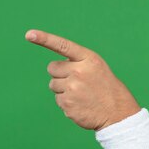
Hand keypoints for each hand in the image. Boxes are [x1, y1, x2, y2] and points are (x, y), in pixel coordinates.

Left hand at [26, 29, 140, 129]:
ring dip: (63, 89)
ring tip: (82, 95)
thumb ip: (78, 64)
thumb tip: (54, 69)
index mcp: (88, 59)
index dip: (45, 39)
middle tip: (77, 82)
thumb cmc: (107, 89)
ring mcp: (72, 88)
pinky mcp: (67, 104)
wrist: (118, 114)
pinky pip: (58, 100)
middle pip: (52, 68)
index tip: (29, 34)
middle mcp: (79, 72)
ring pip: (53, 85)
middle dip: (60, 74)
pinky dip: (67, 103)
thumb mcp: (97, 69)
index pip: (63, 46)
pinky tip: (81, 105)